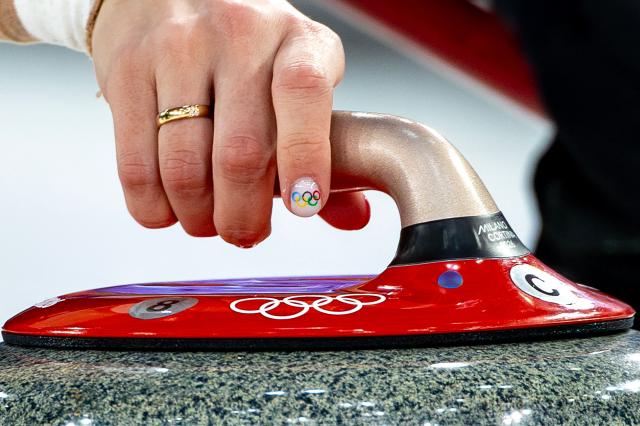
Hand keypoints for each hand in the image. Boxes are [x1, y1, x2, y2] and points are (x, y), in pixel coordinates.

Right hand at [91, 0, 369, 245]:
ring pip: (184, 169)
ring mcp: (177, 49)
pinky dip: (153, 207)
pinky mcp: (127, 69)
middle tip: (244, 233)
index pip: (304, 92)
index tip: (304, 205)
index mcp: (297, 41)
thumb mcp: (299, 77)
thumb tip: (352, 218)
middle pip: (239, 154)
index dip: (306, 156)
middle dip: (242, 217)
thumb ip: (326, 148)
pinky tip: (168, 209)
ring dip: (197, 218)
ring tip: (206, 221)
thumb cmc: (250, 50)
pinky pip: (135, 165)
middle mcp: (239, 36)